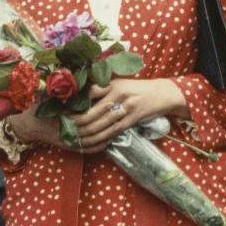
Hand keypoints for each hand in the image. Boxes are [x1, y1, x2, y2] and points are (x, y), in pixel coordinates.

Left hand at [69, 78, 188, 153]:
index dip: (75, 102)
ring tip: (76, 137)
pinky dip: (103, 137)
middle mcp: (117, 94)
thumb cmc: (138, 89)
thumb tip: (82, 98)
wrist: (162, 93)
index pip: (89, 92)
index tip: (63, 109)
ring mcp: (126, 107)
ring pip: (102, 123)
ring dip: (88, 133)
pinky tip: (94, 141)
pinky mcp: (133, 118)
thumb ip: (102, 89)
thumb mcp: (119, 84)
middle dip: (77, 121)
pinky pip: (115, 130)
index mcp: (112, 84)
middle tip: (65, 127)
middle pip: (92, 110)